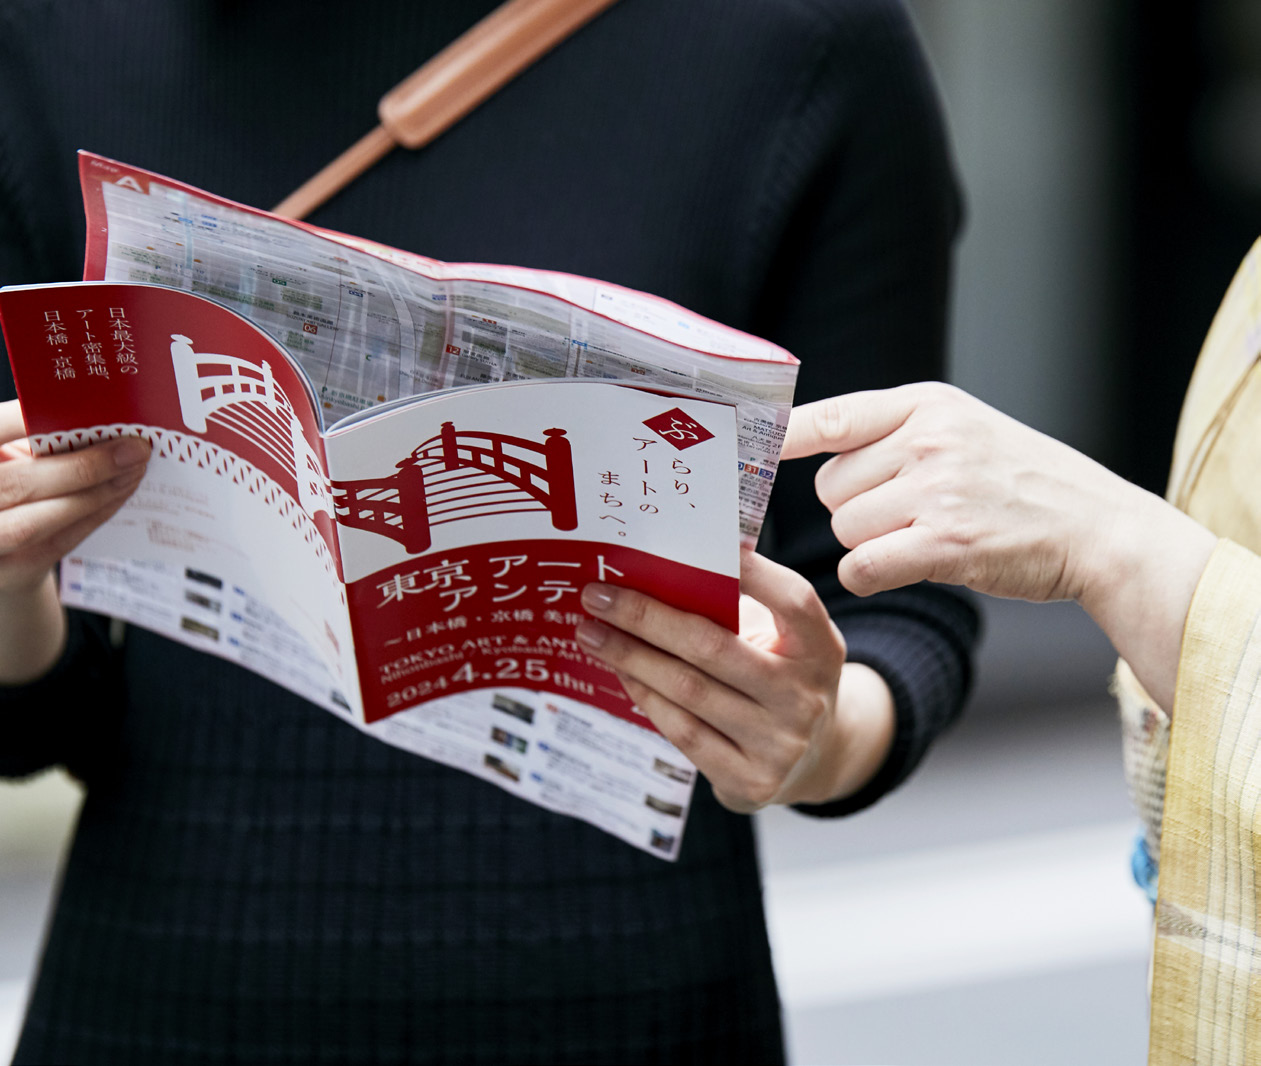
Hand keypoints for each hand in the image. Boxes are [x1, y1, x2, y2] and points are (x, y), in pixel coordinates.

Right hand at [0, 400, 150, 593]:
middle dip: (83, 465)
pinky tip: (123, 489)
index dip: (24, 421)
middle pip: (19, 484)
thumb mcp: (8, 457)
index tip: (81, 410)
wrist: (3, 556)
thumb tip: (92, 416)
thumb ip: (31, 439)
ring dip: (97, 491)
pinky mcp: (10, 572)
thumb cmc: (7, 488)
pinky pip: (61, 540)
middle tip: (133, 447)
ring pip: (40, 520)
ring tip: (135, 467)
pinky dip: (98, 512)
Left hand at [574, 549, 894, 812]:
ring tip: (591, 632)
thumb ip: (739, 609)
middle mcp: (805, 696)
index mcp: (820, 648)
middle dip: (646, 617)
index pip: (793, 600)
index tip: (705, 543)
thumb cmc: (778, 677)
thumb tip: (660, 568)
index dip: (754, 572)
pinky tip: (621, 672)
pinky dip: (645, 695)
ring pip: (687, 689)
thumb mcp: (780, 641)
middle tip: (598, 595)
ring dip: (630, 656)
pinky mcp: (750, 779)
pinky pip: (682, 730)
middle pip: (713, 646)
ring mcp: (779, 743)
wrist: (812, 760)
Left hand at [783, 381, 1215, 709]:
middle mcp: (928, 439)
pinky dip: (873, 576)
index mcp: (927, 404)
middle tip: (906, 515)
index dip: (779, 436)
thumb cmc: (1023, 483)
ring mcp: (938, 491)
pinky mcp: (946, 544)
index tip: (738, 446)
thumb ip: (894, 432)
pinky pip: (861, 567)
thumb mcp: (964, 429)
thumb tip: (804, 443)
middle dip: (854, 510)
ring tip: (926, 536)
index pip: (831, 415)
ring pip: (845, 530)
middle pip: (830, 488)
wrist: (1099, 529)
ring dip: (870, 544)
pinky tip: (912, 566)